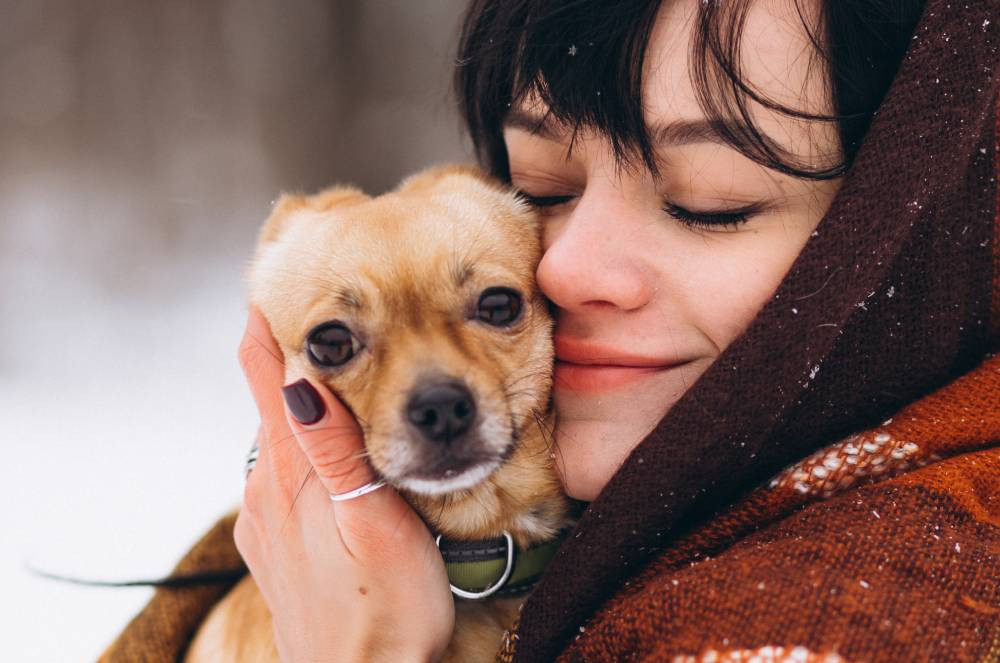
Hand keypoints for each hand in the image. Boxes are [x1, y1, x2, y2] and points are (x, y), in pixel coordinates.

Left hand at [233, 307, 453, 662]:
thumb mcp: (375, 524)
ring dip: (304, 397)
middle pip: (273, 397)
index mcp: (292, 474)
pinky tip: (337, 447)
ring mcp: (267, 520)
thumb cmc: (386, 611)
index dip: (268, 321)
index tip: (280, 276)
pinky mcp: (276, 543)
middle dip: (295, 351)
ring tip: (342, 366)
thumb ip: (336, 452)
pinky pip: (285, 472)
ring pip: (281, 435)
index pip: (267, 375)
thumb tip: (304, 376)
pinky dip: (306, 441)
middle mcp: (268, 490)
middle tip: (335, 309)